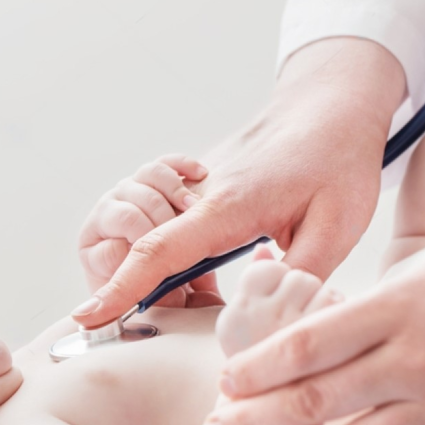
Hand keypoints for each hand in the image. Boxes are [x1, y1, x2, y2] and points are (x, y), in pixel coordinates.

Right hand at [71, 38, 405, 327]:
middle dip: (132, 286)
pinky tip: (208, 264)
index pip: (157, 251)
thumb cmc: (337, 158)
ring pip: (149, 235)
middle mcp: (199, 197)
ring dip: (156, 267)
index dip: (120, 288)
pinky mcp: (198, 190)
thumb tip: (269, 320)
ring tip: (198, 289)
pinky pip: (167, 224)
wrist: (328, 104)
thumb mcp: (338, 225)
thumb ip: (300, 276)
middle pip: (139, 246)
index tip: (87, 315)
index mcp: (226, 207)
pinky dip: (171, 251)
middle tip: (168, 313)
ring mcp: (194, 190)